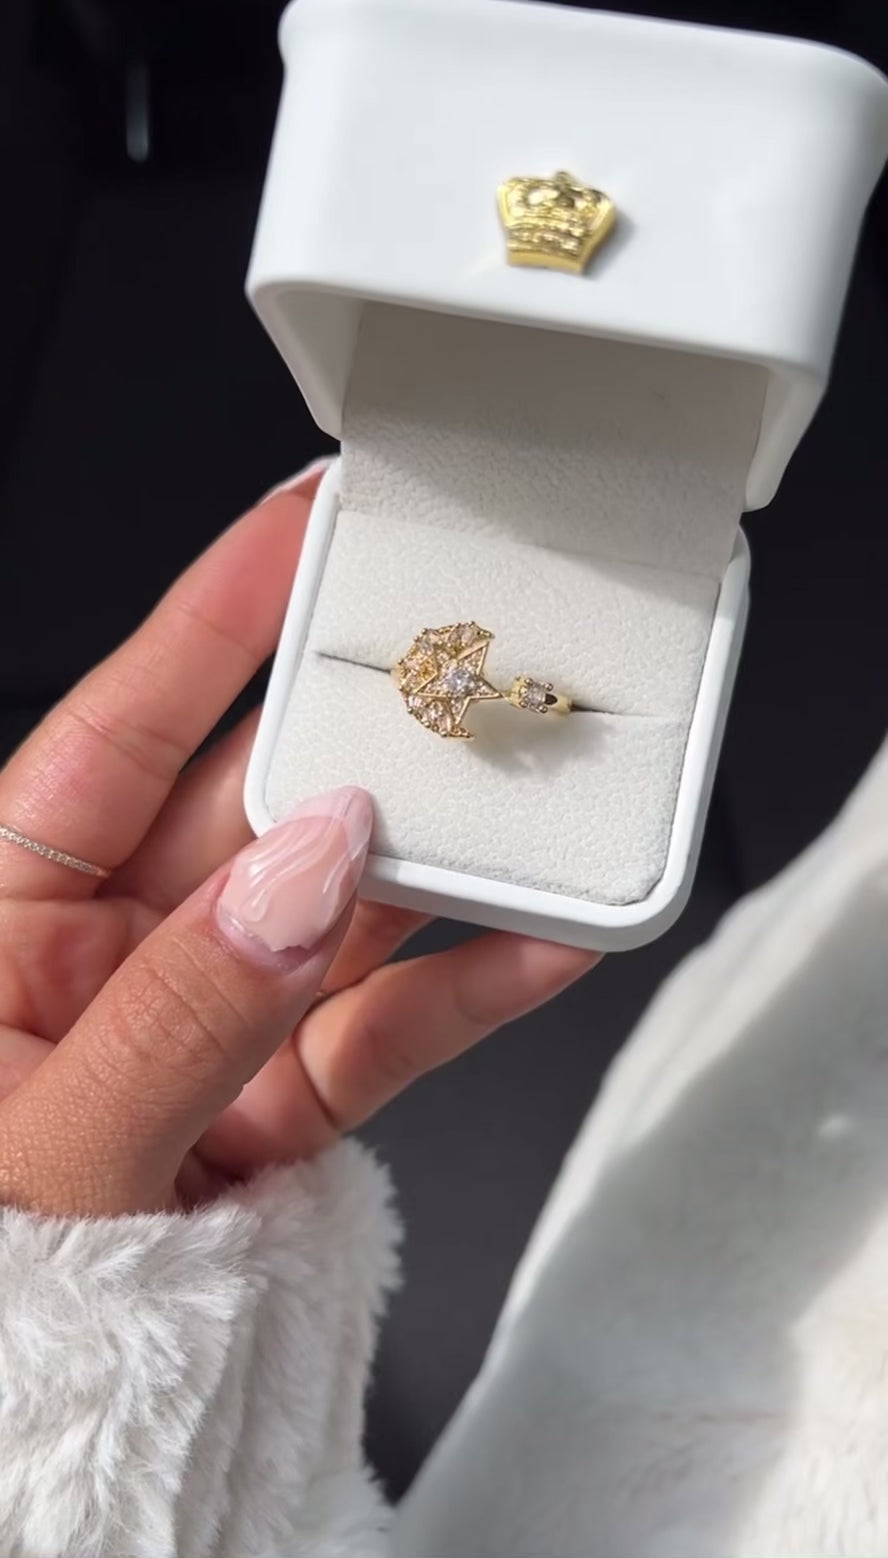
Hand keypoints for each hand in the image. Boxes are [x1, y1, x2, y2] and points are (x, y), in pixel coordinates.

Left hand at [0, 472, 598, 1217]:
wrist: (31, 1433)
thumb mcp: (49, 1145)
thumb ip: (185, 1008)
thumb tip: (307, 868)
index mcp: (6, 914)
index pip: (115, 730)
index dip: (209, 623)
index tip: (298, 533)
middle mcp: (116, 947)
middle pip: (255, 804)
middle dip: (357, 735)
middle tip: (449, 670)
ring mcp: (214, 1016)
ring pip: (342, 907)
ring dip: (437, 858)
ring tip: (527, 803)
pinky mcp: (283, 1099)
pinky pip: (386, 1026)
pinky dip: (463, 990)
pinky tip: (534, 946)